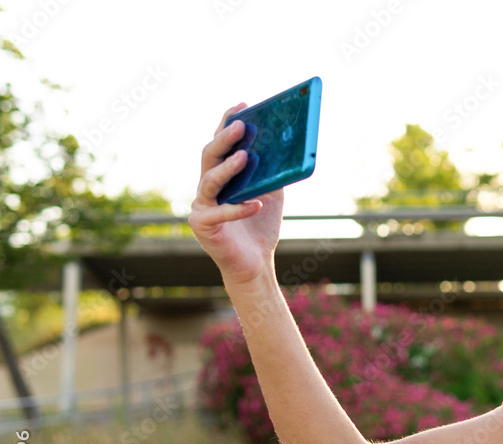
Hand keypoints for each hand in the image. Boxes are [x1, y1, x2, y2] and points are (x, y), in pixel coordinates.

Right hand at [188, 103, 283, 287]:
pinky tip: (257, 203)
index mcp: (220, 175)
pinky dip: (239, 208)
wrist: (256, 262)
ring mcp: (201, 206)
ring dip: (227, 169)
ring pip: (210, 181)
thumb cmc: (260, 225)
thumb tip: (284, 145)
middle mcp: (205, 187)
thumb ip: (272, 170)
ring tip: (244, 157)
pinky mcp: (202, 226)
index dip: (227, 123)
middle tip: (241, 125)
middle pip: (210, 156)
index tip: (242, 106)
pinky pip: (221, 214)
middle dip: (225, 139)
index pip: (220, 144)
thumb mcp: (271, 192)